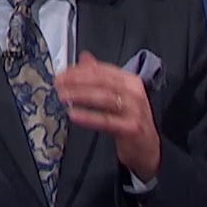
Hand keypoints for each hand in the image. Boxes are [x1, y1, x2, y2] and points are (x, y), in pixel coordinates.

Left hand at [53, 52, 158, 179]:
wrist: (147, 148)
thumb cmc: (130, 120)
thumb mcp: (117, 96)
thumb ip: (101, 76)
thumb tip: (84, 58)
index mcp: (130, 81)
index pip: (102, 70)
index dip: (80, 70)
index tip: (62, 73)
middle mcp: (134, 92)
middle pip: (102, 81)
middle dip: (77, 80)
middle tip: (59, 83)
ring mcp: (134, 110)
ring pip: (104, 98)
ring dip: (81, 95)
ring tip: (62, 96)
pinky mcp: (131, 127)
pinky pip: (106, 120)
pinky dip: (89, 117)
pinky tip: (74, 115)